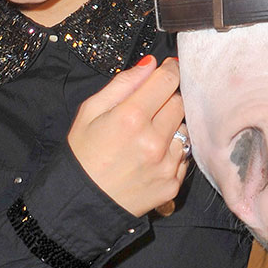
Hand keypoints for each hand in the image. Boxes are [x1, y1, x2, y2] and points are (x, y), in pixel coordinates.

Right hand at [67, 56, 188, 216]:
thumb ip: (123, 84)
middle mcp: (153, 140)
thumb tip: (150, 64)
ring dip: (172, 126)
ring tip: (148, 135)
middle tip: (151, 107)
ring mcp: (166, 164)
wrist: (81, 203)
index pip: (168, 80)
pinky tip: (151, 157)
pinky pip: (184, 156)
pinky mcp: (173, 184)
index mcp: (131, 117)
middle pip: (180, 102)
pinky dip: (172, 152)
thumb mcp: (90, 111)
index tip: (169, 69)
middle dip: (169, 99)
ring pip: (185, 129)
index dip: (170, 70)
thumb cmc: (83, 154)